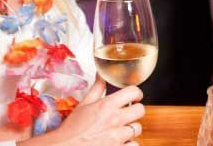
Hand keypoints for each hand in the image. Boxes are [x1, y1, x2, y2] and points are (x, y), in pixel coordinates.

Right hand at [28, 79, 144, 144]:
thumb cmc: (72, 129)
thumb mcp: (84, 105)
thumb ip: (97, 88)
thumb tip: (101, 74)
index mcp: (107, 105)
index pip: (133, 91)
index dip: (136, 93)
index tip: (135, 97)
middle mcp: (114, 120)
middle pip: (140, 110)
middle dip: (135, 111)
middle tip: (128, 114)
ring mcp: (117, 137)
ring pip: (137, 129)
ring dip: (130, 129)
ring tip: (120, 130)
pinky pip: (134, 145)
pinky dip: (129, 144)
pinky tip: (120, 142)